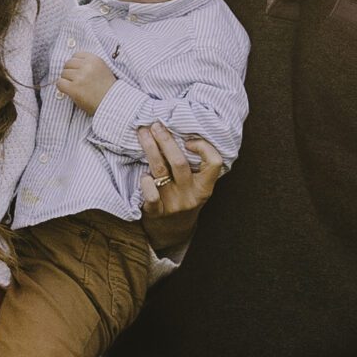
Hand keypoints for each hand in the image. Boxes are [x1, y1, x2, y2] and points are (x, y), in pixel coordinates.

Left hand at [58, 49, 117, 113]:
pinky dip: (62, 87)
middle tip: (75, 81)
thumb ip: (89, 64)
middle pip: (68, 63)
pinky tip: (68, 91)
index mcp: (95, 60)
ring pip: (63, 73)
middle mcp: (87, 66)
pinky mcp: (74, 88)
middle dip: (70, 72)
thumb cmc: (106, 89)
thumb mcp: (102, 69)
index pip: (76, 55)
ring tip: (75, 87)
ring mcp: (80, 77)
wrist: (112, 103)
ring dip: (66, 80)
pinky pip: (60, 83)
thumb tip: (71, 63)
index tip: (78, 72)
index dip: (75, 64)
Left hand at [137, 124, 224, 255]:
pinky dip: (145, 182)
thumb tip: (179, 129)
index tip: (188, 140)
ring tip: (143, 133)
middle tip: (156, 125)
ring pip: (161, 172)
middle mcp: (190, 196)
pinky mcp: (155, 213)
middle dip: (166, 140)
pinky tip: (142, 172)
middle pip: (179, 163)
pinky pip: (150, 196)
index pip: (214, 163)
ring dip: (150, 149)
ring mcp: (173, 205)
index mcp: (204, 187)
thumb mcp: (196, 186)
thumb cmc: (184, 199)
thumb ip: (194, 165)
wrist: (172, 232)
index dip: (204, 148)